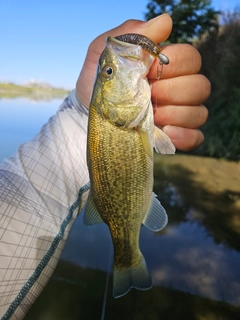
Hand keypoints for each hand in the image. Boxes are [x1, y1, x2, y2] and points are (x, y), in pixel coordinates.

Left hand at [76, 14, 209, 150]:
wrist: (89, 115)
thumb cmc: (99, 83)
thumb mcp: (105, 54)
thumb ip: (132, 35)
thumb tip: (166, 21)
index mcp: (165, 67)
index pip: (192, 58)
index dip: (174, 64)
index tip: (147, 71)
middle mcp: (178, 89)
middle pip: (201, 86)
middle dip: (172, 90)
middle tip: (148, 94)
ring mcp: (179, 114)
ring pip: (200, 112)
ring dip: (174, 114)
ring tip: (150, 116)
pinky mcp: (176, 137)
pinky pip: (196, 137)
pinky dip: (184, 136)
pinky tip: (164, 131)